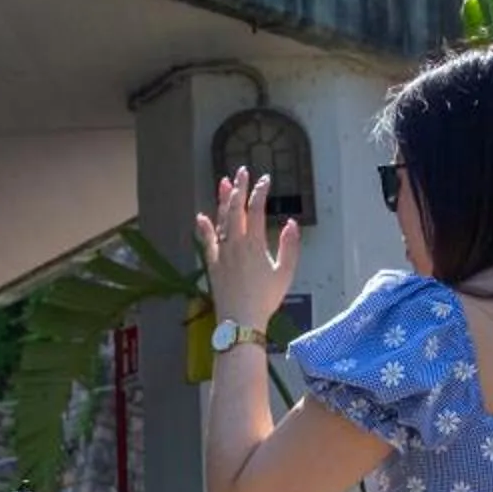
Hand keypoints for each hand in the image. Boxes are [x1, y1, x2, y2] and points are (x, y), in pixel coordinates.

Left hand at [194, 167, 298, 334]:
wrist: (240, 320)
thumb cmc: (266, 299)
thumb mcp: (285, 273)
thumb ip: (289, 246)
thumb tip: (291, 223)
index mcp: (254, 243)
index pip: (255, 209)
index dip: (260, 192)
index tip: (265, 180)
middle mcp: (235, 243)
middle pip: (236, 209)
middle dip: (240, 188)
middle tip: (242, 171)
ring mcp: (221, 252)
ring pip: (221, 220)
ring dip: (223, 200)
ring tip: (224, 183)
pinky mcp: (213, 264)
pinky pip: (207, 241)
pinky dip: (204, 228)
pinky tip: (201, 217)